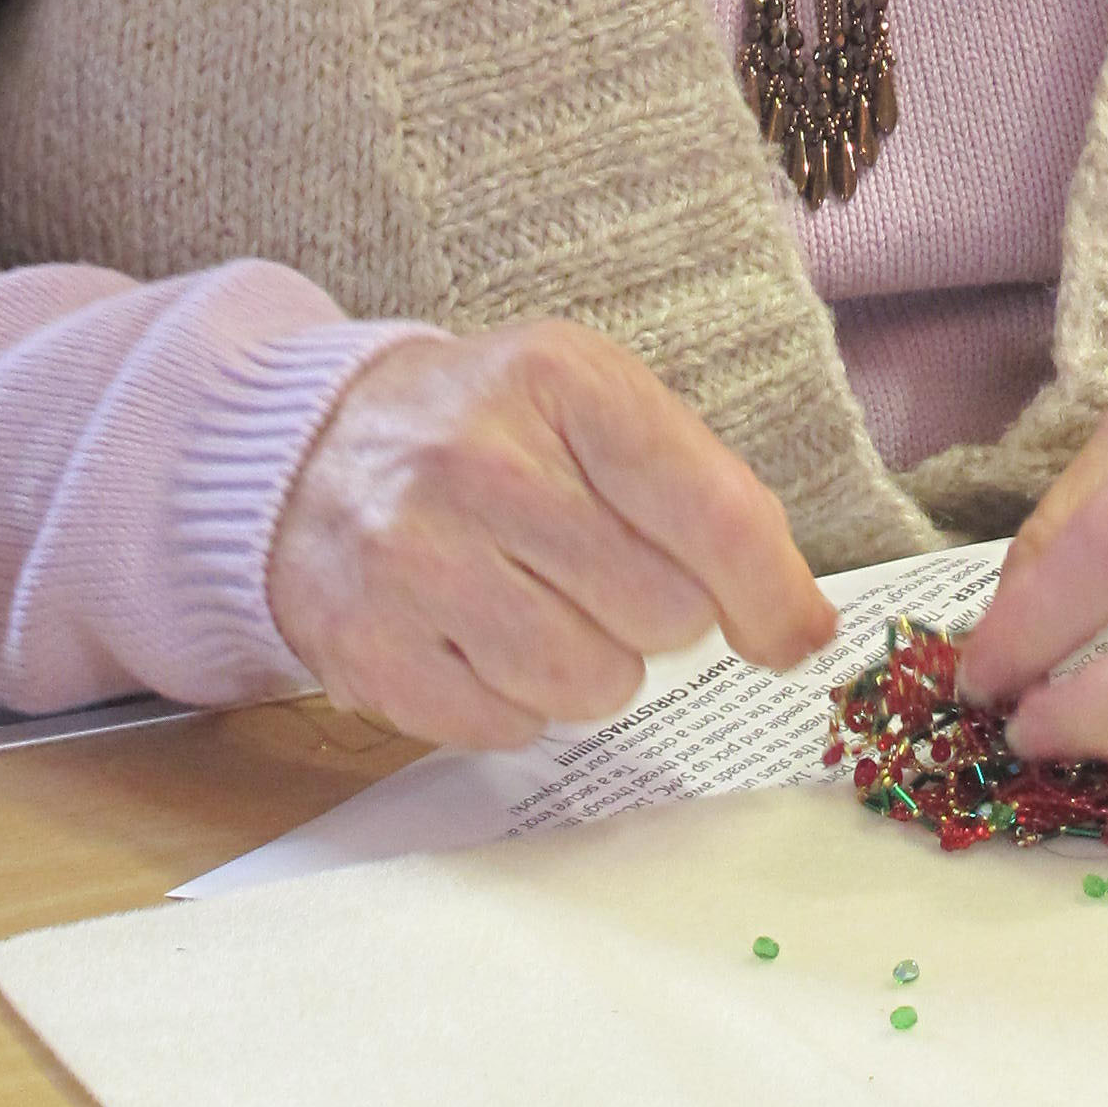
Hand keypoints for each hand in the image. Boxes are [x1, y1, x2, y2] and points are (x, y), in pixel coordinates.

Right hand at [268, 323, 834, 748]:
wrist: (303, 450)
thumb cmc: (487, 433)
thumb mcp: (596, 405)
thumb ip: (710, 498)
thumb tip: (803, 628)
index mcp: (560, 381)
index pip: (714, 515)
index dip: (772, 594)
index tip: (791, 633)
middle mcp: (478, 462)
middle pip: (663, 612)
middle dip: (659, 613)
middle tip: (599, 573)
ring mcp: (412, 557)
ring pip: (591, 682)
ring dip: (593, 665)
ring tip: (541, 606)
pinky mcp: (367, 647)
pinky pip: (511, 725)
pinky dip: (517, 700)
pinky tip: (480, 635)